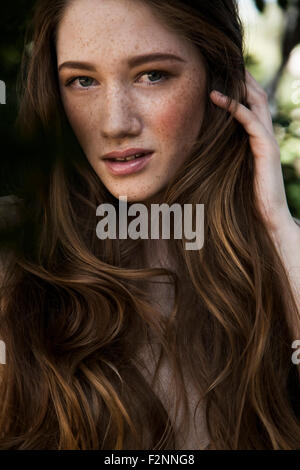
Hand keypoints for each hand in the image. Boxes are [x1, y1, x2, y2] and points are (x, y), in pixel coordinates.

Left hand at [209, 69, 297, 235]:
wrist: (267, 217)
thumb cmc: (247, 197)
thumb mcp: (232, 170)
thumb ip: (224, 154)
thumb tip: (200, 147)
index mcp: (257, 138)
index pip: (250, 104)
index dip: (238, 87)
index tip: (220, 73)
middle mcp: (264, 135)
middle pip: (256, 96)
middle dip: (243, 78)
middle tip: (224, 61)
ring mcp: (267, 141)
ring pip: (256, 103)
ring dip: (240, 85)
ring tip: (223, 70)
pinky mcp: (266, 150)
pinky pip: (251, 122)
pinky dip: (236, 108)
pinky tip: (220, 98)